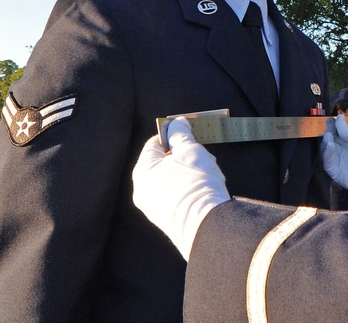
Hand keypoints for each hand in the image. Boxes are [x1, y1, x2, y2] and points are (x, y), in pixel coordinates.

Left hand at [132, 117, 230, 260]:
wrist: (204, 224)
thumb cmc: (195, 184)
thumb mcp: (190, 150)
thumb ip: (181, 134)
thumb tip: (176, 123)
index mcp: (143, 170)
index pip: (154, 144)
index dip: (172, 136)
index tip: (188, 134)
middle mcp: (142, 190)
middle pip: (161, 163)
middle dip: (182, 156)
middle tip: (201, 156)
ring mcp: (152, 207)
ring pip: (169, 180)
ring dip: (187, 173)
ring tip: (206, 174)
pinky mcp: (165, 219)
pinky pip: (174, 196)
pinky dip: (186, 189)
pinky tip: (203, 189)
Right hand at [322, 115, 347, 213]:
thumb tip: (339, 118)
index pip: (336, 133)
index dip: (332, 126)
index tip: (330, 120)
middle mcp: (343, 152)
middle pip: (329, 142)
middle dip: (327, 134)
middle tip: (327, 128)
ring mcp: (340, 163)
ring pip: (326, 152)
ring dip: (325, 143)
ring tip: (328, 135)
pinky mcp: (338, 174)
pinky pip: (329, 164)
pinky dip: (327, 155)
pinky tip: (330, 146)